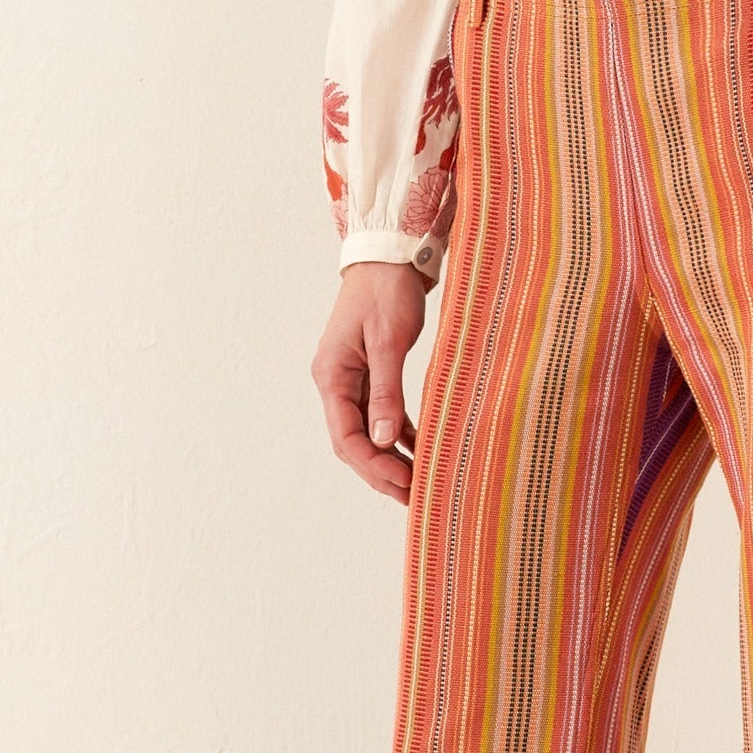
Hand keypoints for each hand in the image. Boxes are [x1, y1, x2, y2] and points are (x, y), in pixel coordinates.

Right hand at [311, 260, 432, 503]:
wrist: (388, 255)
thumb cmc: (387, 291)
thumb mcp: (389, 341)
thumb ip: (386, 392)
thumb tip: (385, 440)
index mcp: (332, 375)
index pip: (346, 437)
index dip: (374, 465)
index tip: (404, 484)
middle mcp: (334, 382)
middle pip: (353, 443)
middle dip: (381, 473)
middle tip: (413, 497)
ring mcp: (350, 380)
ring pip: (366, 433)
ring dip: (390, 460)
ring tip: (418, 484)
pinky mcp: (368, 374)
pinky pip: (380, 416)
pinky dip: (399, 436)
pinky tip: (420, 451)